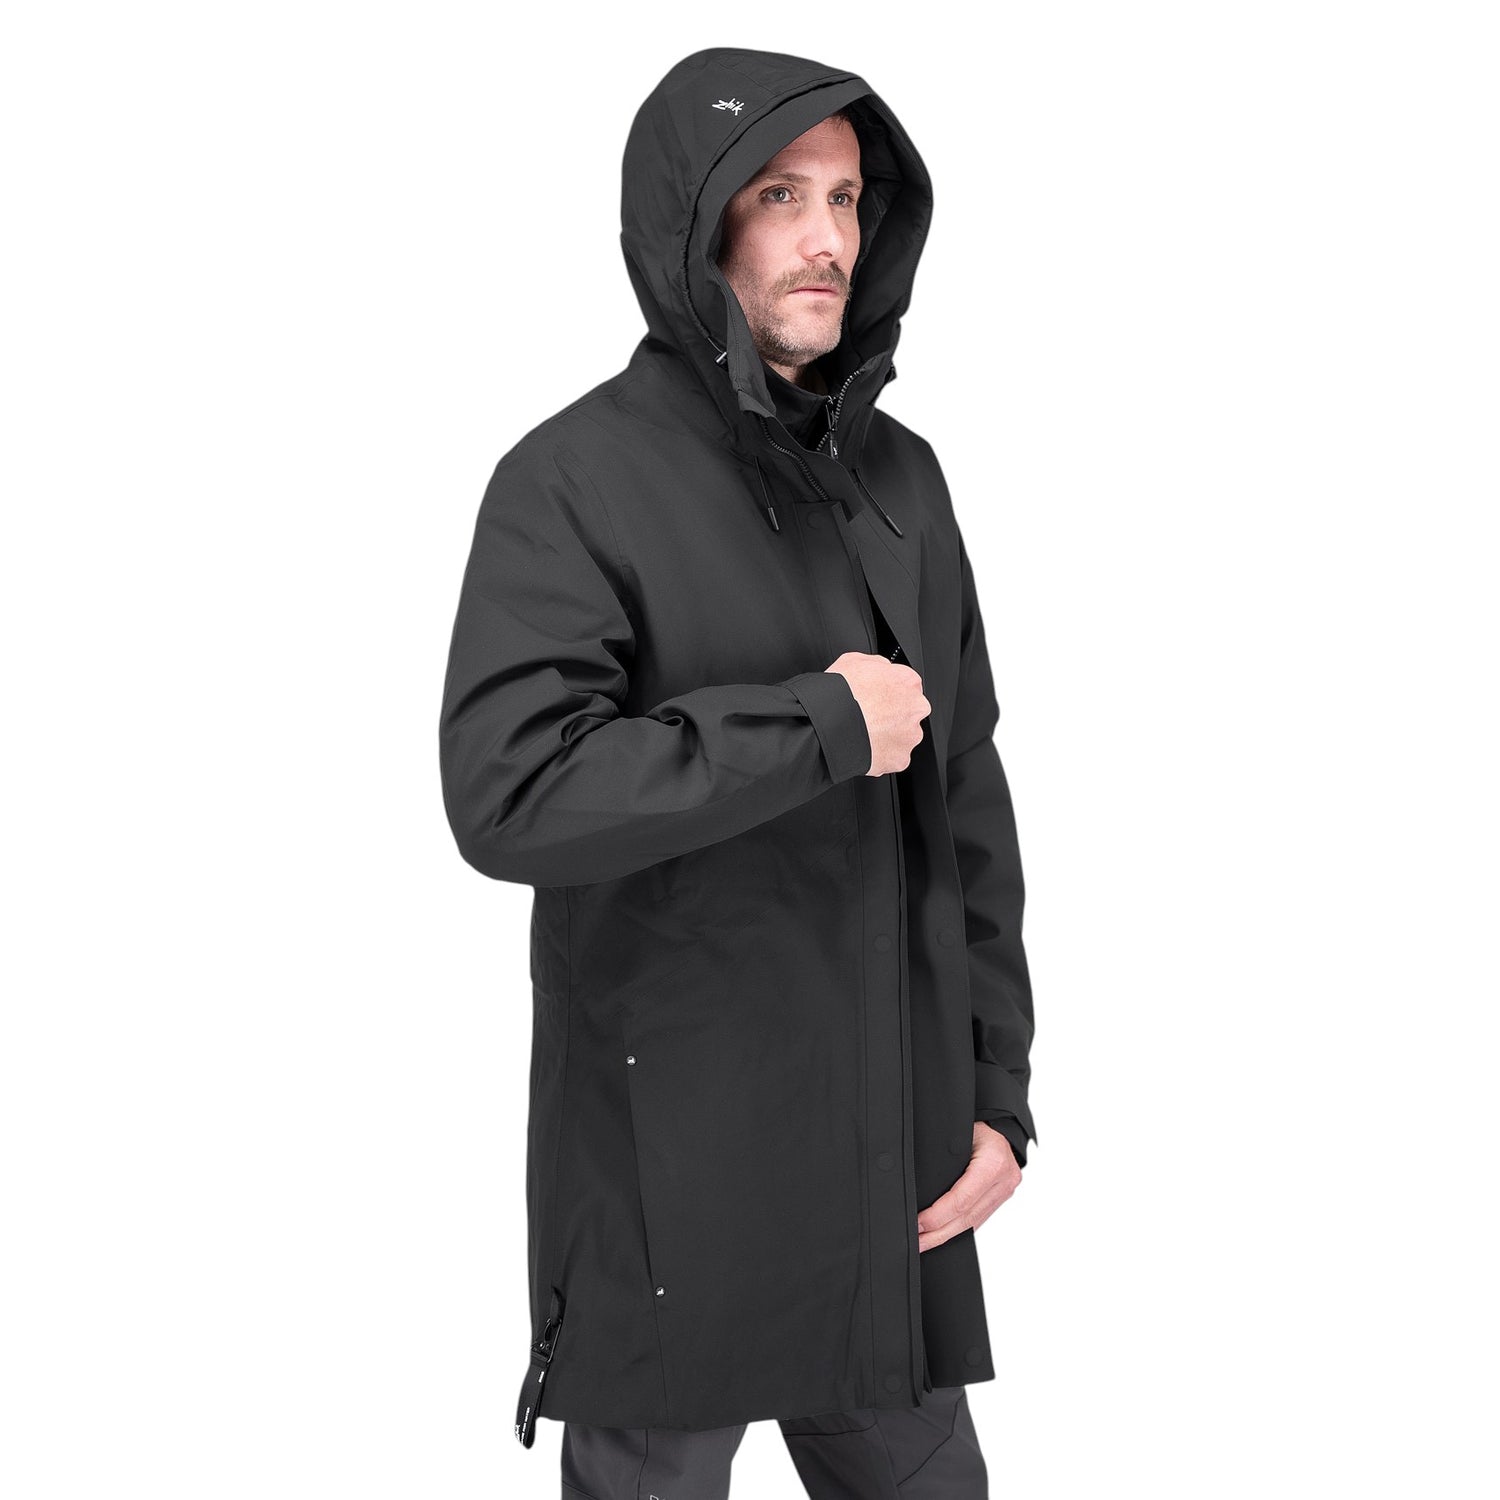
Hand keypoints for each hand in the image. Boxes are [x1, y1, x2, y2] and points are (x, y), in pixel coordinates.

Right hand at [826, 651, 928, 775]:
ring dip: (887, 736)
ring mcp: (910, 736)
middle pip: (908, 712)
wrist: (828, 725)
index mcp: (908, 681)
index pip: (907, 685)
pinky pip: (893, 757)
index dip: (888, 692)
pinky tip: (864, 747)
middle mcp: (915, 708)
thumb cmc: (839, 694)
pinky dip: (881, 754)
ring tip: (863, 734)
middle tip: (869, 717)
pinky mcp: (900, 759)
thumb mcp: (854, 660)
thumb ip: (878, 664)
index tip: (877, 698)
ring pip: (902, 736)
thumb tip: (881, 670)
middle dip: (892, 716)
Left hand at [916, 1121, 1021, 1252]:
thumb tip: (915, 1185)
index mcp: (993, 1163)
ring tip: (924, 1243)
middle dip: (938, 1234)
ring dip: (947, 1235)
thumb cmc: (975, 1124)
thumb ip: (943, 1158)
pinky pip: (979, 1217)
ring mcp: (1005, 1190)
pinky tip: (942, 1234)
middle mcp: (1004, 1180)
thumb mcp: (957, 1134)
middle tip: (916, 1243)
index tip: (918, 1224)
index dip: (937, 1216)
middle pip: (967, 1217)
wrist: (999, 1123)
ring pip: (973, 1222)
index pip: (962, 1199)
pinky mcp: (1002, 1196)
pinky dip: (960, 1228)